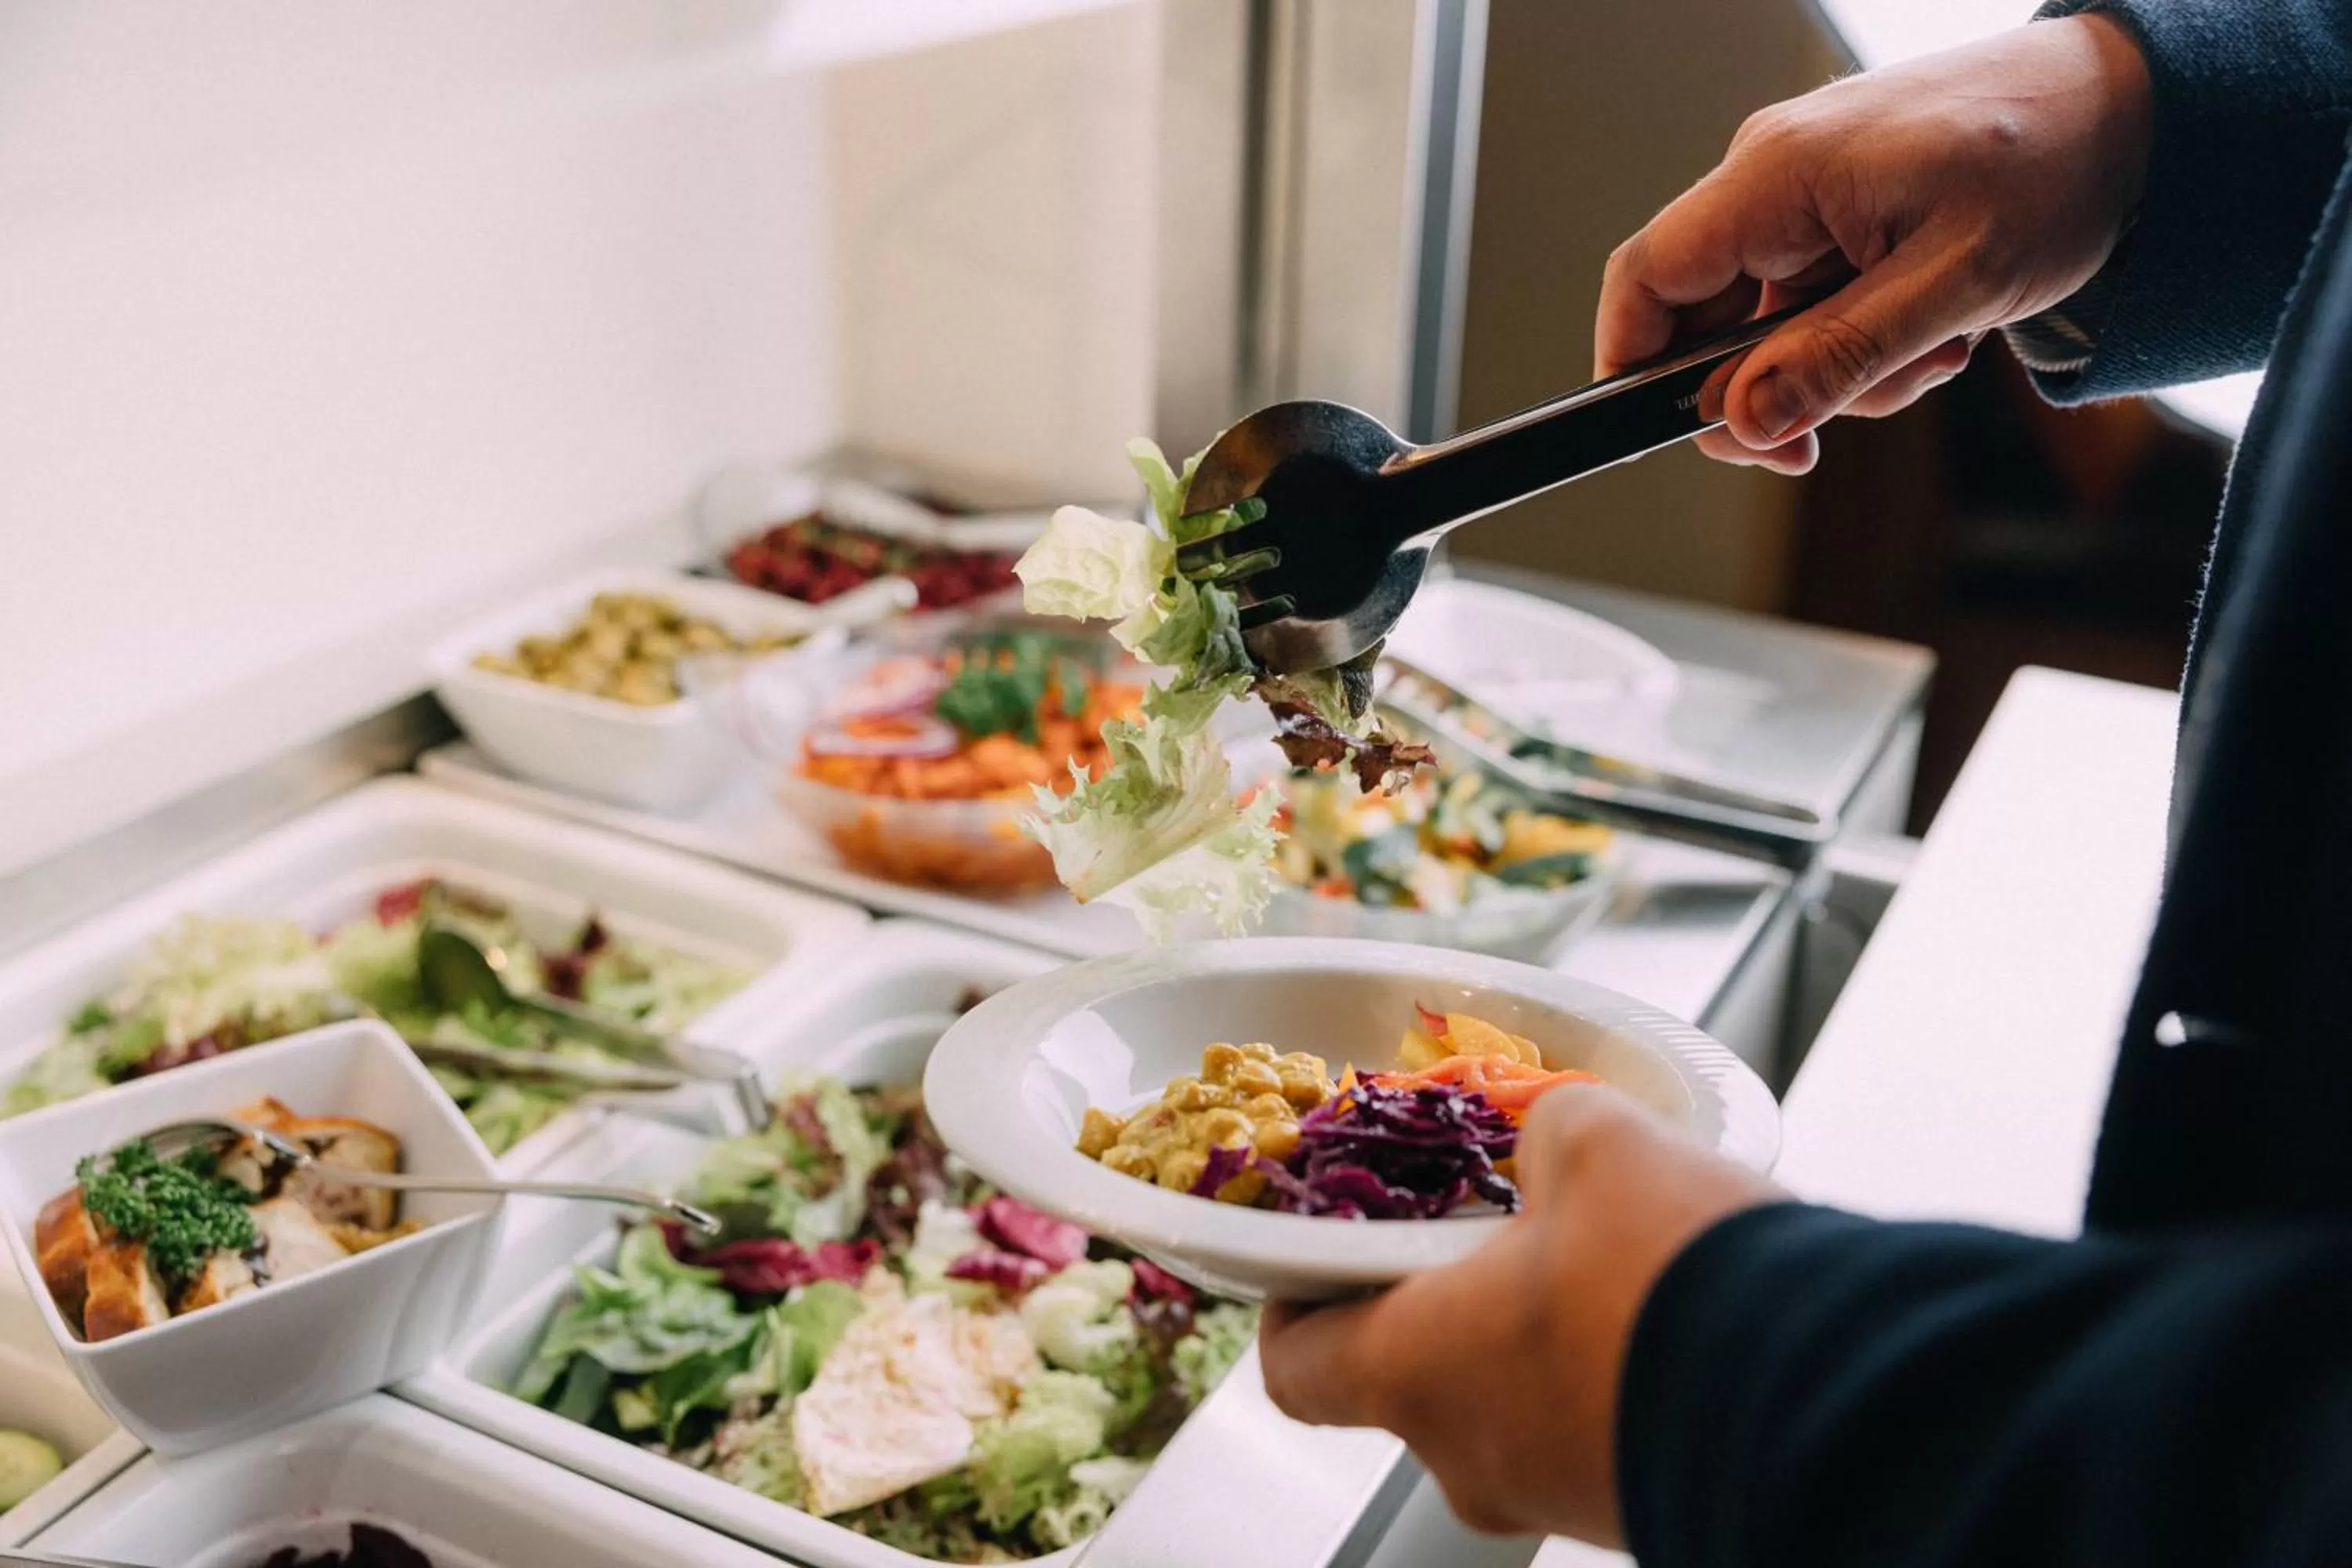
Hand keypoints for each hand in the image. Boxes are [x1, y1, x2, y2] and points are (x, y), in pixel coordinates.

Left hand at [1257, 1086, 1781, 1543]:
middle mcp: (1471, 1460)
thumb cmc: (1674, 1280)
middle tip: (1491, 1227)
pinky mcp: (1642, 1508)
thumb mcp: (1598, 1146)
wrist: (1833, 1405)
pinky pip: (1595, 1430)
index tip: (1315, 1257)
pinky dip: (1612, 1371)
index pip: (1296, 1368)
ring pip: (1512, 1406)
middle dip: (1450, 1298)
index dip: (1293, 1307)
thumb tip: (1548, 1130)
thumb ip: (1545, 1126)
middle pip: (1413, 1380)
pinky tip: (1667, 1307)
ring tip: (1605, 1254)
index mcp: (1418, 1373)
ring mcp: (1559, 1498)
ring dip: (1540, 1333)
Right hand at [1598, 13, 2153, 474]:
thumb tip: (1743, 421)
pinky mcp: (1839, 207)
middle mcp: (1773, 175)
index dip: (1632, 367)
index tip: (1662, 432)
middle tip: (1843, 419)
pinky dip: (1862, 333)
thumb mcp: (1955, 286)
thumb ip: (1839, 357)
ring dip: (1837, 366)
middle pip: (1704, 319)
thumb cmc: (2057, 162)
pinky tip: (1933, 322)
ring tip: (1932, 348)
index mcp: (1779, 176)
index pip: (1647, 279)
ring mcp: (1805, 191)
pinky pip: (1812, 299)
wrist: (2134, 104)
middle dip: (1772, 388)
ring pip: (1766, 324)